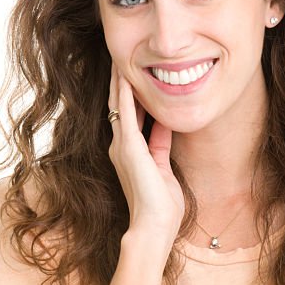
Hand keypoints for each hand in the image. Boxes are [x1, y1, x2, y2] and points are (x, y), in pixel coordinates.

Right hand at [108, 60, 185, 249]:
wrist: (153, 226)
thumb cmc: (161, 207)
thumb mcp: (164, 169)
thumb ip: (161, 146)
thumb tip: (165, 125)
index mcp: (130, 154)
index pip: (131, 117)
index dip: (133, 95)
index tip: (137, 75)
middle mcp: (121, 147)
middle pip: (120, 106)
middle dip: (122, 82)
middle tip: (124, 57)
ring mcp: (122, 147)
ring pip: (119, 105)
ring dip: (120, 81)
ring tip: (121, 58)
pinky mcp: (129, 148)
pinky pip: (126, 114)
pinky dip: (126, 94)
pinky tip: (127, 75)